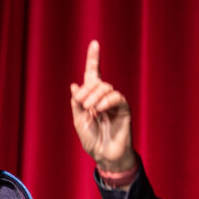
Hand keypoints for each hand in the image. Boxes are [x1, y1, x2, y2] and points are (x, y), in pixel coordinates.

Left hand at [70, 40, 135, 171]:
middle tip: (81, 103)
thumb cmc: (92, 140)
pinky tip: (99, 109)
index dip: (93, 59)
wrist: (105, 155)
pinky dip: (106, 101)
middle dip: (87, 90)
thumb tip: (75, 85)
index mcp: (92, 98)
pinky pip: (116, 97)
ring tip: (90, 109)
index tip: (94, 43)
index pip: (93, 75)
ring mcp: (114, 103)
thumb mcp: (79, 121)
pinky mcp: (124, 109)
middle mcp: (104, 97)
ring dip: (95, 96)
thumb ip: (77, 103)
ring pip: (106, 88)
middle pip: (97, 82)